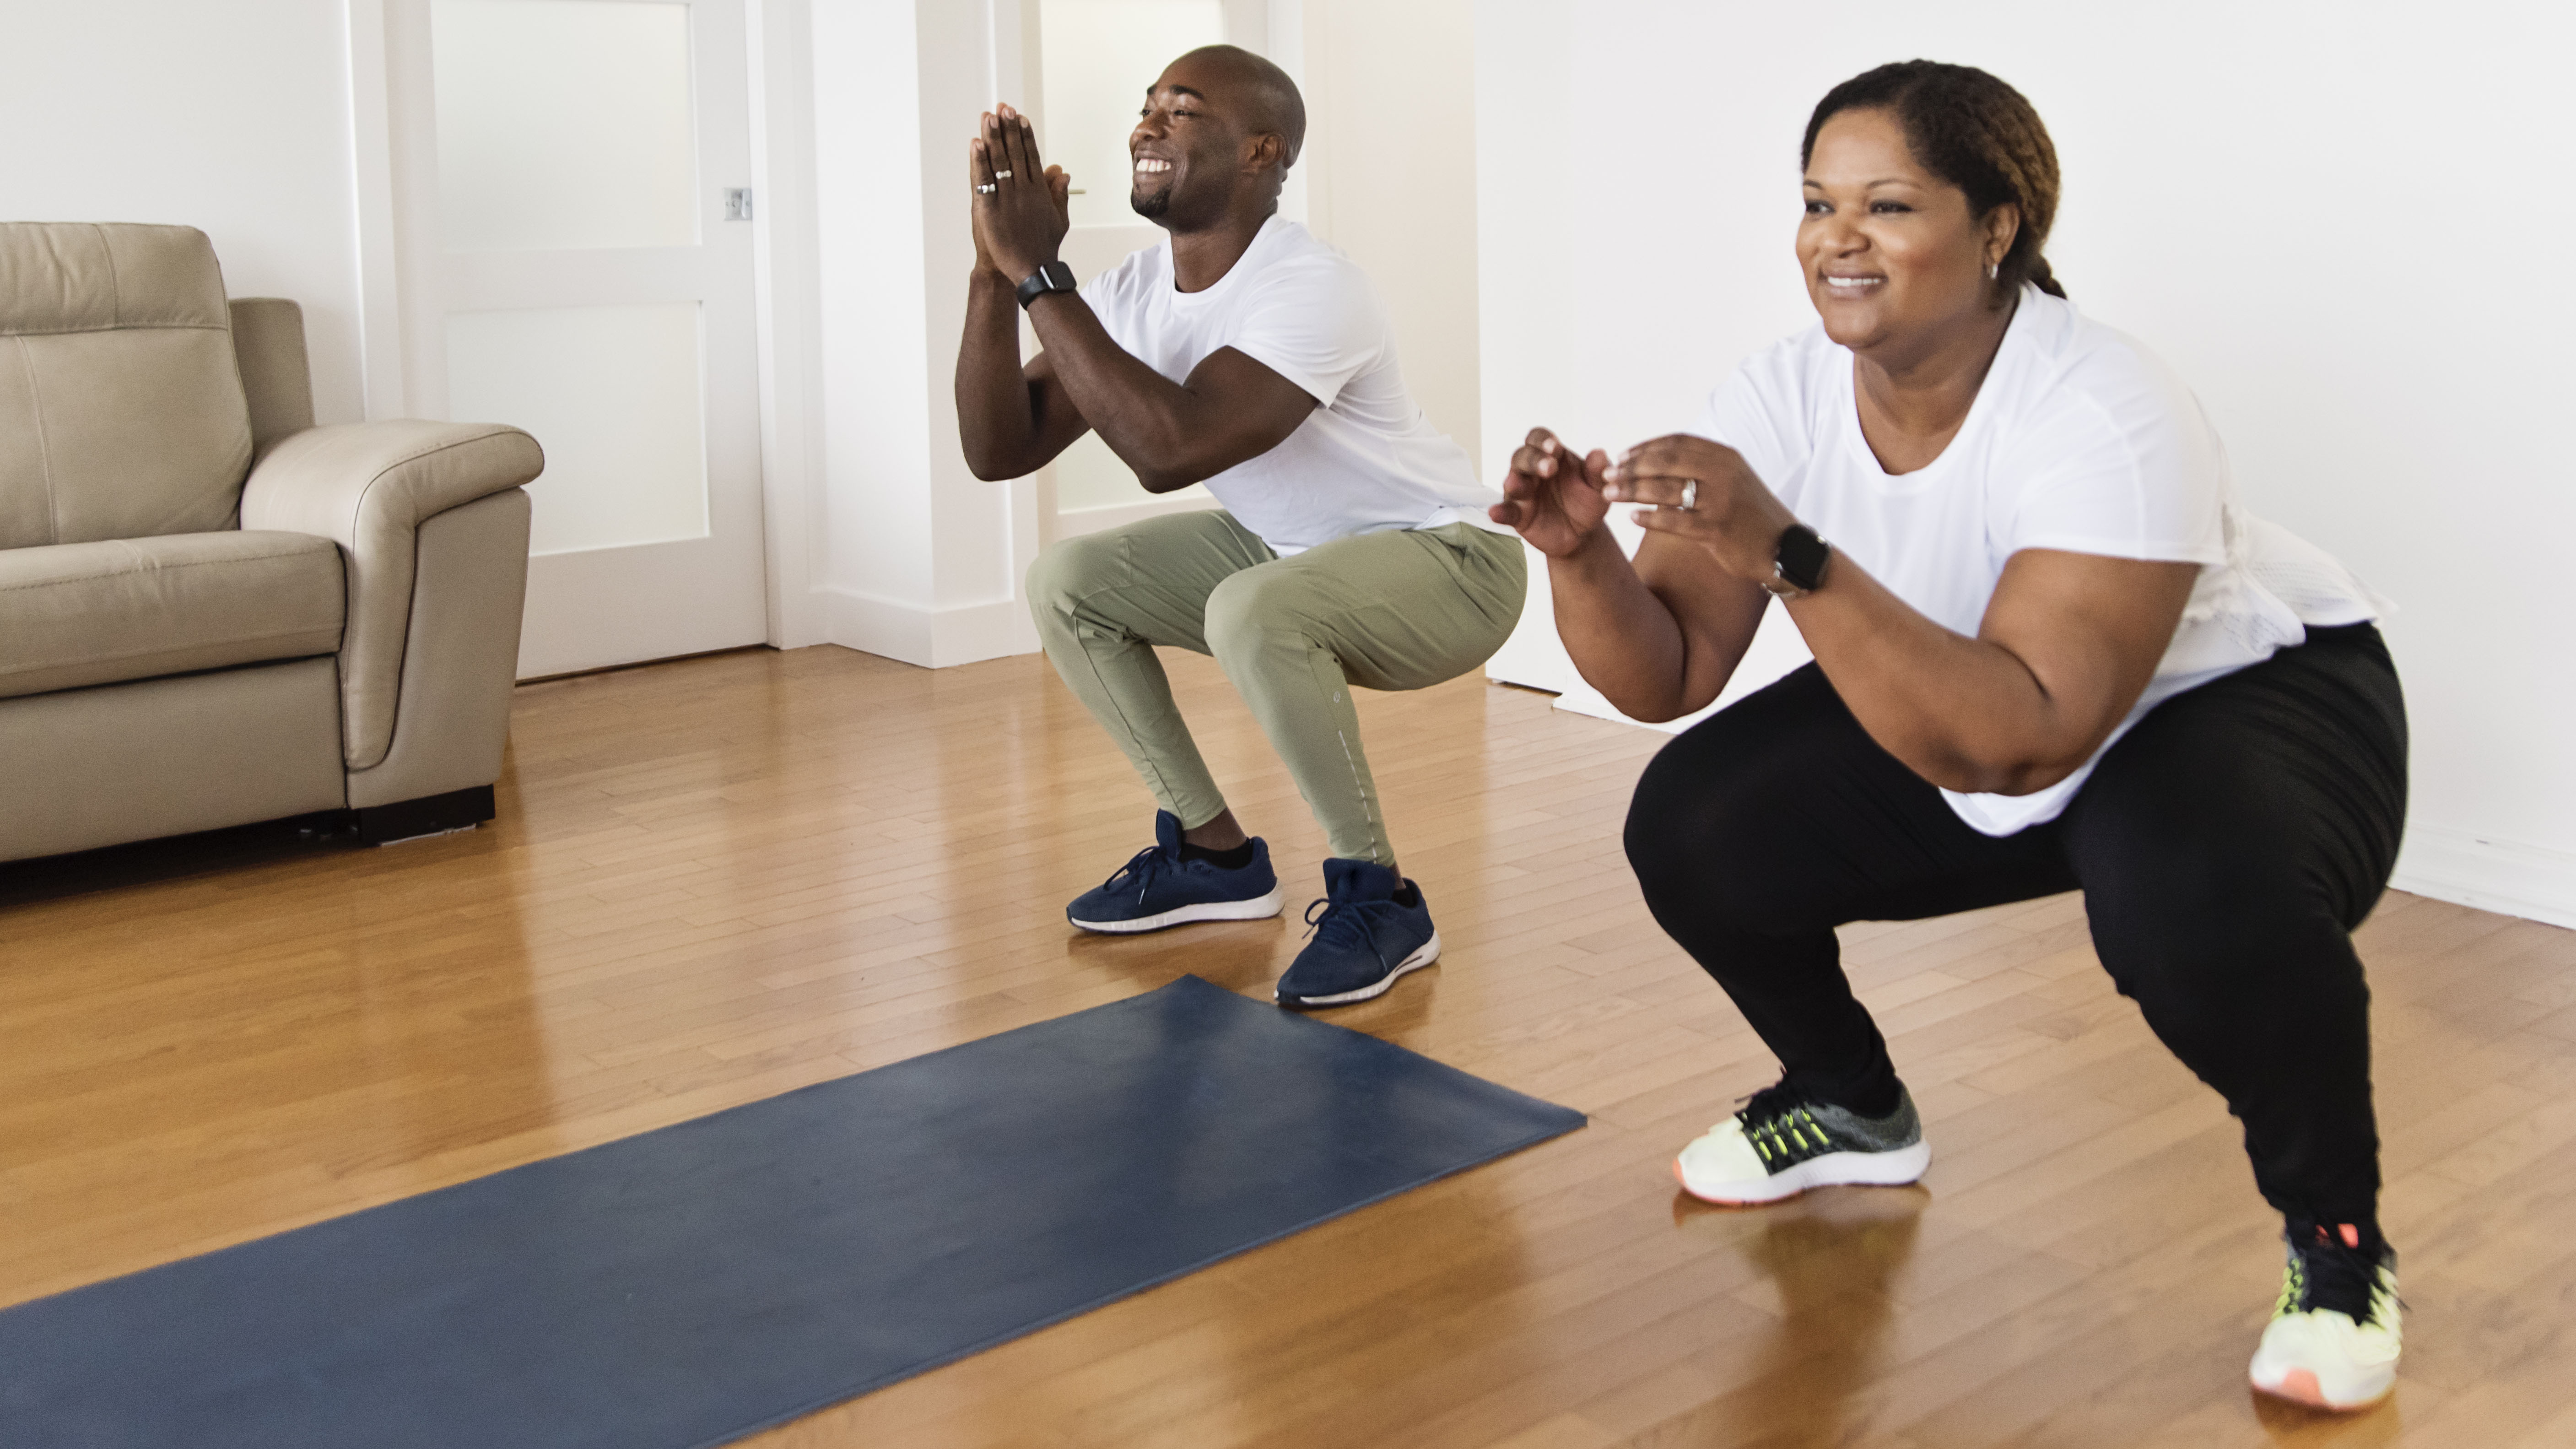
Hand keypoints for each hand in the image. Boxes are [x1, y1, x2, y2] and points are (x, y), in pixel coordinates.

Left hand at [970, 104, 1070, 283]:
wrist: (1032, 271)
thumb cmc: (1045, 247)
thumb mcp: (1059, 219)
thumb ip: (1059, 193)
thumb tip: (1062, 170)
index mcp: (1040, 191)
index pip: (1031, 156)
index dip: (1025, 134)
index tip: (1019, 116)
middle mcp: (1024, 191)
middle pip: (1015, 153)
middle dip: (1008, 128)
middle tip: (1002, 107)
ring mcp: (1007, 200)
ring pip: (999, 162)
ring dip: (993, 138)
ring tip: (988, 117)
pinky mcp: (991, 210)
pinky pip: (983, 181)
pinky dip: (979, 162)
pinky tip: (976, 145)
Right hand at [1492, 428, 1612, 558]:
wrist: (1584, 534)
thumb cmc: (1587, 502)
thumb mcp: (1598, 487)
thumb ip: (1598, 470)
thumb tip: (1599, 454)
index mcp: (1552, 456)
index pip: (1539, 439)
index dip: (1543, 440)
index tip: (1555, 447)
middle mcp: (1532, 470)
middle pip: (1522, 457)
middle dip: (1533, 460)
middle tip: (1549, 467)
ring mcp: (1523, 493)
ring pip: (1511, 480)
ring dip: (1515, 482)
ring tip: (1517, 485)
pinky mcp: (1518, 515)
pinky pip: (1506, 511)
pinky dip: (1499, 511)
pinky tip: (1495, 513)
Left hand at [1600, 435, 1795, 582]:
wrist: (1783, 547)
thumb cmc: (1749, 514)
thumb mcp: (1731, 479)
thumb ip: (1701, 467)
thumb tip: (1657, 461)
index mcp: (1725, 456)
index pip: (1676, 443)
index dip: (1645, 448)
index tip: (1621, 456)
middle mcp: (1723, 472)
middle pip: (1666, 462)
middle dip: (1631, 467)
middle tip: (1606, 474)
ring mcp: (1720, 500)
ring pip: (1665, 490)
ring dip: (1632, 490)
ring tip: (1609, 493)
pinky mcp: (1716, 529)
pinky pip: (1675, 521)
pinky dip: (1651, 518)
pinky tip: (1633, 518)